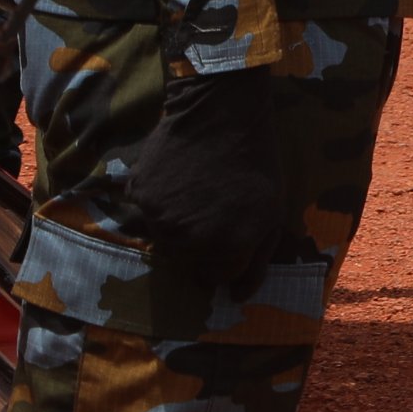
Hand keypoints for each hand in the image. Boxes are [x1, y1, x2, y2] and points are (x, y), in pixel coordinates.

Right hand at [122, 67, 295, 281]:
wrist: (221, 114)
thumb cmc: (256, 162)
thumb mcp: (273, 211)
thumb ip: (257, 258)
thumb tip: (237, 297)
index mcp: (231, 246)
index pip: (218, 280)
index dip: (225, 260)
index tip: (229, 238)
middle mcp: (192, 240)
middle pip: (188, 263)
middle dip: (202, 246)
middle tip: (214, 210)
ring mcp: (162, 219)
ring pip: (165, 242)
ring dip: (179, 226)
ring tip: (198, 192)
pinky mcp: (140, 197)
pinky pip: (147, 214)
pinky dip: (160, 204)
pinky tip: (179, 180)